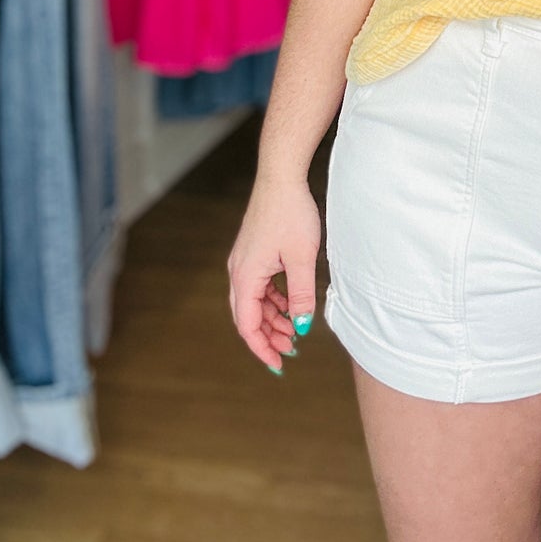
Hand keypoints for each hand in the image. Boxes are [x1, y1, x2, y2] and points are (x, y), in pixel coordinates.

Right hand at [227, 176, 321, 373]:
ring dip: (271, 318)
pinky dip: (272, 300)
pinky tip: (290, 303)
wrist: (281, 177)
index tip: (278, 364)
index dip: (261, 348)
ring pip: (254, 301)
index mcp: (245, 277)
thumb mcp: (302, 258)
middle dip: (268, 336)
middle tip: (291, 350)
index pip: (247, 325)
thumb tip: (301, 326)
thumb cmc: (291, 213)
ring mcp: (244, 261)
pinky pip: (259, 286)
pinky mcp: (253, 252)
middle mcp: (239, 271)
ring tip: (294, 329)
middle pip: (247, 316)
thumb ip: (301, 295)